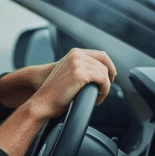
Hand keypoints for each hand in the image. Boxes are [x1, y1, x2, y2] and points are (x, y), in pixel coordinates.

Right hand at [0, 48, 115, 155]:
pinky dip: (104, 91)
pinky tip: (97, 99)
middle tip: (103, 92)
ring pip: (104, 73)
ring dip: (105, 87)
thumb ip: (81, 68)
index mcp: (74, 53)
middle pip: (104, 64)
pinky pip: (103, 80)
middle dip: (107, 79)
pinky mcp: (80, 74)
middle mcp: (76, 55)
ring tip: (97, 98)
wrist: (43, 102)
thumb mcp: (69, 74)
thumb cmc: (56, 93)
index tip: (111, 78)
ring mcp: (77, 63)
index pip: (101, 55)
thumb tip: (101, 72)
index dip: (109, 66)